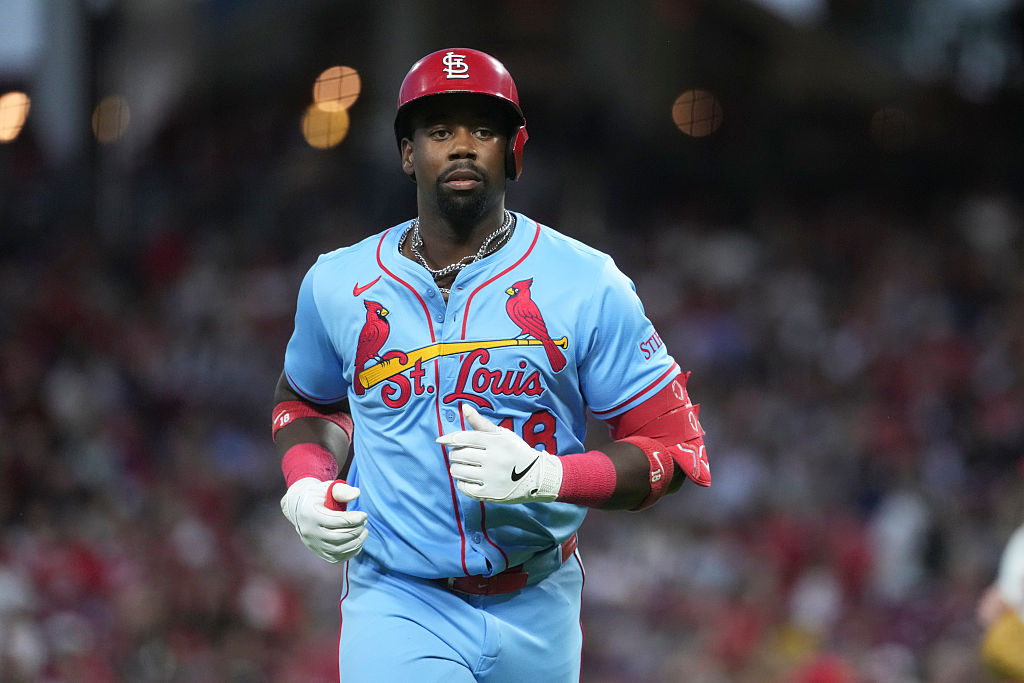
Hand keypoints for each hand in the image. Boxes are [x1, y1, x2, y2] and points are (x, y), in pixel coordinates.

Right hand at [280, 477, 367, 562]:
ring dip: (356, 541)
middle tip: (364, 522)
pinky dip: (350, 551)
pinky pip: (336, 558)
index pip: (336, 521)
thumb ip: (342, 490)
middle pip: (338, 537)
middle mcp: (309, 532)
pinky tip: (358, 541)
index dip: (354, 519)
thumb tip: (356, 494)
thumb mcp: (327, 488)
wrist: (300, 508)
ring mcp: (313, 544)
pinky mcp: (317, 552)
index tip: (364, 515)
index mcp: (310, 514)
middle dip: (356, 530)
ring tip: (363, 530)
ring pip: (338, 549)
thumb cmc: (318, 496)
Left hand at [437, 404, 561, 503]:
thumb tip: (464, 407)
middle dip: (455, 454)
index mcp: (497, 441)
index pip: (465, 438)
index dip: (451, 438)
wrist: (537, 476)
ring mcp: (492, 477)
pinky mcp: (491, 494)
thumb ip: (481, 422)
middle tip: (460, 455)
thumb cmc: (515, 451)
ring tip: (461, 466)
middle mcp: (495, 459)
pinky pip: (465, 488)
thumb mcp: (502, 434)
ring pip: (459, 471)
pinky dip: (462, 483)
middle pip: (460, 455)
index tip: (442, 440)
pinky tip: (467, 479)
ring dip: (455, 468)